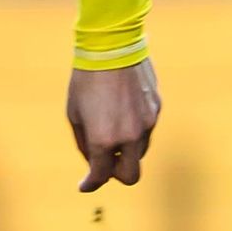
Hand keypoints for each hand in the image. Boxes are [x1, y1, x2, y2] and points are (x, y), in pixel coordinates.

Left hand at [69, 58, 159, 190]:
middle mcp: (129, 136)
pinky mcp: (156, 109)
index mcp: (103, 139)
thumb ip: (85, 144)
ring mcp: (146, 123)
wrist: (111, 46)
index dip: (90, 183)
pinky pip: (146, 130)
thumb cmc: (86, 80)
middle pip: (130, 175)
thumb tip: (94, 163)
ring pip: (140, 152)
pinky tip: (123, 111)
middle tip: (104, 164)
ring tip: (112, 129)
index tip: (84, 185)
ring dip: (126, 150)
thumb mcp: (75, 114)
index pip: (101, 175)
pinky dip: (135, 130)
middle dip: (117, 174)